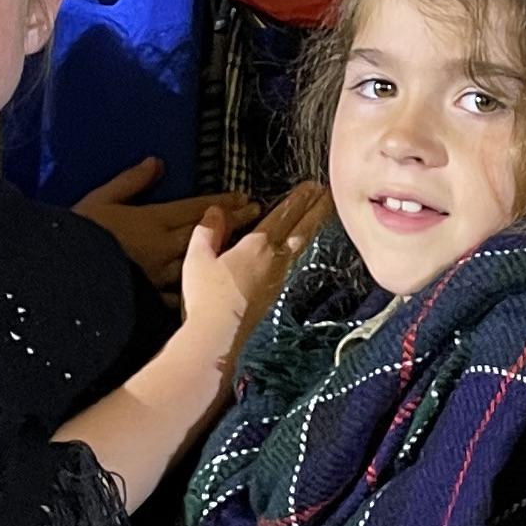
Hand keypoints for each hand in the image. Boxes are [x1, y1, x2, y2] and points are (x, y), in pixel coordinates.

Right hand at [73, 157, 257, 291]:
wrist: (62, 275)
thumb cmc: (80, 233)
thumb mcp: (101, 199)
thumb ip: (131, 181)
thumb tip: (157, 162)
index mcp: (152, 220)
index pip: (195, 209)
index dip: (222, 203)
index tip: (245, 197)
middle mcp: (163, 247)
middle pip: (206, 232)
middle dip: (234, 222)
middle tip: (257, 213)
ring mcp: (161, 275)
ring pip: (201, 261)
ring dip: (225, 251)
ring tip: (245, 245)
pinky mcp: (152, 298)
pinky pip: (182, 294)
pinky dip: (200, 288)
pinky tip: (215, 288)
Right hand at [182, 182, 326, 356]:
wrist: (218, 339)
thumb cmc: (205, 298)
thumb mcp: (198, 258)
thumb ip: (208, 231)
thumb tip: (216, 210)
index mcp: (256, 247)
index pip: (281, 216)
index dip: (297, 200)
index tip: (312, 187)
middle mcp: (274, 261)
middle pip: (300, 229)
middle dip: (314, 210)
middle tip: (328, 194)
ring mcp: (281, 281)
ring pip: (303, 248)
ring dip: (315, 228)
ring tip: (325, 216)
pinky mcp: (280, 299)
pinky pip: (298, 267)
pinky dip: (307, 252)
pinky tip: (308, 253)